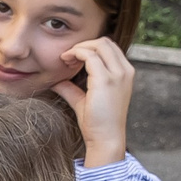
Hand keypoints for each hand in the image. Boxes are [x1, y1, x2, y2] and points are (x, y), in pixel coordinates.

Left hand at [53, 39, 132, 164]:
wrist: (106, 138)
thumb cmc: (97, 122)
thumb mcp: (84, 100)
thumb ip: (72, 89)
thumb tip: (56, 81)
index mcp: (124, 73)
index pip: (109, 48)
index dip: (89, 48)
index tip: (71, 58)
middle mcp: (125, 70)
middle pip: (105, 42)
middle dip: (83, 44)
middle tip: (66, 57)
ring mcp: (118, 74)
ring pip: (99, 45)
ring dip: (78, 48)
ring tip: (64, 59)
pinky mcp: (106, 80)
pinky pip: (90, 56)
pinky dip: (75, 53)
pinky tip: (65, 62)